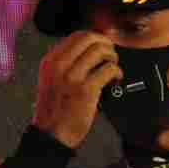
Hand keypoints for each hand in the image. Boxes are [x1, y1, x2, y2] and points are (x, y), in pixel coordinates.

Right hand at [31, 31, 122, 149]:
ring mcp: (72, 76)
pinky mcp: (86, 90)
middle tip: (111, 56)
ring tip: (113, 69)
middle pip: (90, 38)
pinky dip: (117, 73)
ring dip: (113, 58)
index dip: (96, 38)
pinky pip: (108, 70)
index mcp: (51, 60)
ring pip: (100, 51)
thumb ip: (66, 63)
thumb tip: (92, 48)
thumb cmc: (55, 108)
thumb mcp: (52, 78)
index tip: (104, 45)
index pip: (77, 35)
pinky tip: (116, 80)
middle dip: (106, 44)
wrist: (52, 132)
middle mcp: (59, 64)